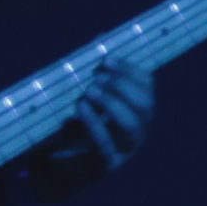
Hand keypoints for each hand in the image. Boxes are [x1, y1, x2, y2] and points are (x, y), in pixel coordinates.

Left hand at [59, 56, 153, 178]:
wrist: (59, 167)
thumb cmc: (77, 127)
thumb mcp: (87, 97)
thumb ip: (96, 72)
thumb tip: (101, 38)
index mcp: (137, 109)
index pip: (147, 85)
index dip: (129, 69)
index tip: (106, 59)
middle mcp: (138, 128)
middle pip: (145, 104)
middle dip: (123, 86)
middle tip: (98, 76)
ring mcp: (125, 148)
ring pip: (131, 124)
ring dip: (112, 103)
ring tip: (89, 91)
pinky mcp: (106, 163)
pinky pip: (105, 142)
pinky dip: (94, 122)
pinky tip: (80, 108)